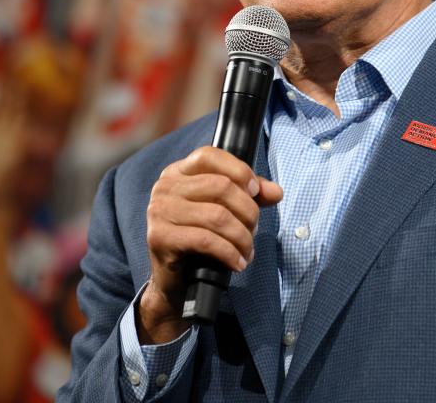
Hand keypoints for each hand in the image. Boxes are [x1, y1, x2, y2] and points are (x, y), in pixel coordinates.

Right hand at [139, 147, 282, 342]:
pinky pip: (206, 240)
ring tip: (247, 250)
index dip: (239, 170)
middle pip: (220, 186)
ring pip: (217, 215)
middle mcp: (165, 187)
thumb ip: (250, 195)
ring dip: (242, 236)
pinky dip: (229, 252)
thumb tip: (276, 192)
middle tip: (253, 230)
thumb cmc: (201, 240)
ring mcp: (159, 212)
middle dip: (247, 211)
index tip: (255, 192)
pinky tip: (238, 262)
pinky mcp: (160, 238)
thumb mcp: (226, 210)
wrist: (175, 281)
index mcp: (178, 172)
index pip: (210, 155)